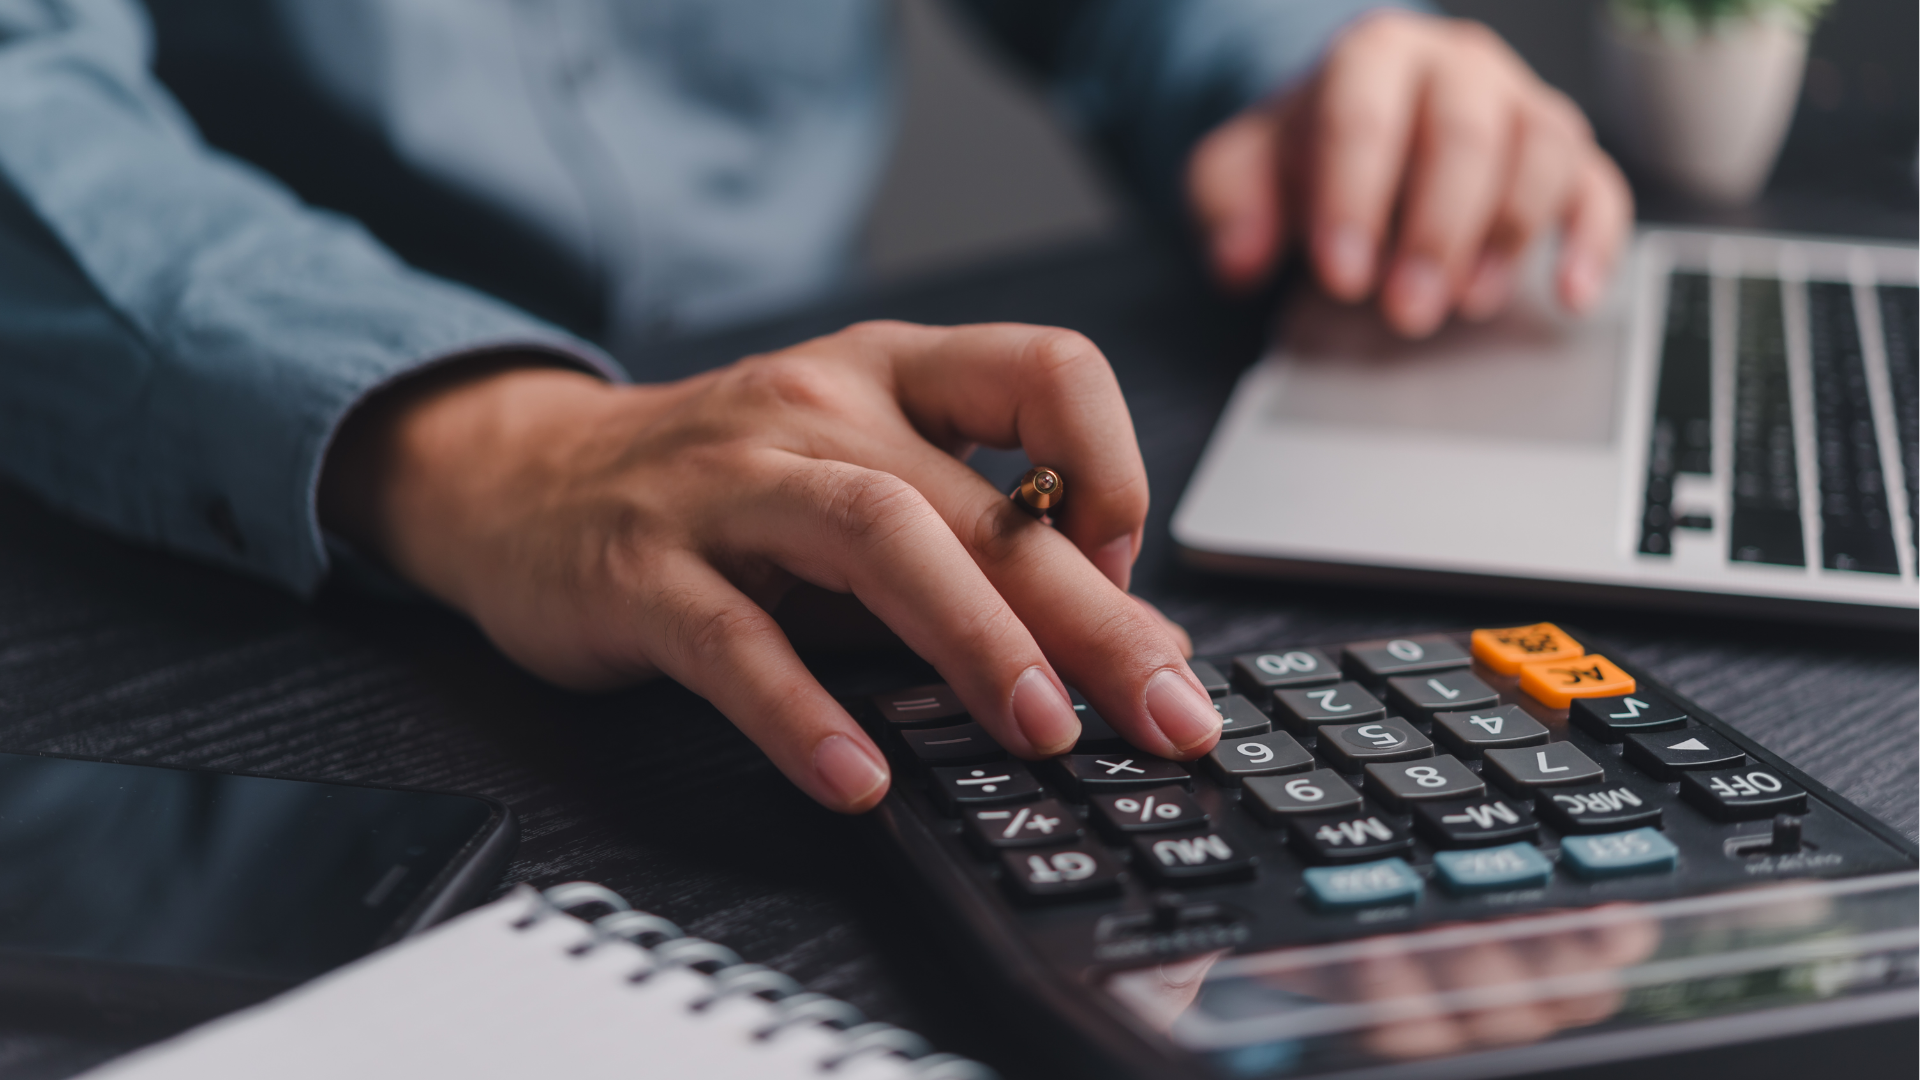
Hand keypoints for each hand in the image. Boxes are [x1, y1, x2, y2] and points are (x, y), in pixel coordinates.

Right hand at [319, 323, 1219, 812]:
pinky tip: (858, 778)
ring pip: (872, 537)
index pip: (1045, 372)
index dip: (1112, 471)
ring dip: (973, 638)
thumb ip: (975, 552)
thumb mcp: (856, 486)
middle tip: (1167, 711)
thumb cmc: (721, 491)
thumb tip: (1129, 646)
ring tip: (1041, 730)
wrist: (520, 478)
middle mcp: (817, 407)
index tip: (1128, 578)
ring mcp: (725, 483)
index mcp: (889, 375)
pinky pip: (733, 638)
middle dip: (1090, 614)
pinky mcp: (641, 568)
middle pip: (975, 500)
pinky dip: (803, 712)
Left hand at [1187, 11, 1631, 337]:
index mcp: (1372, 55)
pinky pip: (1598, 185)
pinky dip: (1592, 240)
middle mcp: (1456, 66)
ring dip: (1510, 235)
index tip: (1341, 276)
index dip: (1354, 199)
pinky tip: (1571, 294)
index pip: (1365, 116)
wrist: (1354, 131)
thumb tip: (1238, 260)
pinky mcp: (1563, 154)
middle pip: (1464, 134)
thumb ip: (1226, 206)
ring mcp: (1518, 103)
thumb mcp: (1238, 172)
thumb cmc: (1303, 154)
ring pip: (1541, 150)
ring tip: (1468, 304)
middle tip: (1405, 311)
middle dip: (1436, 231)